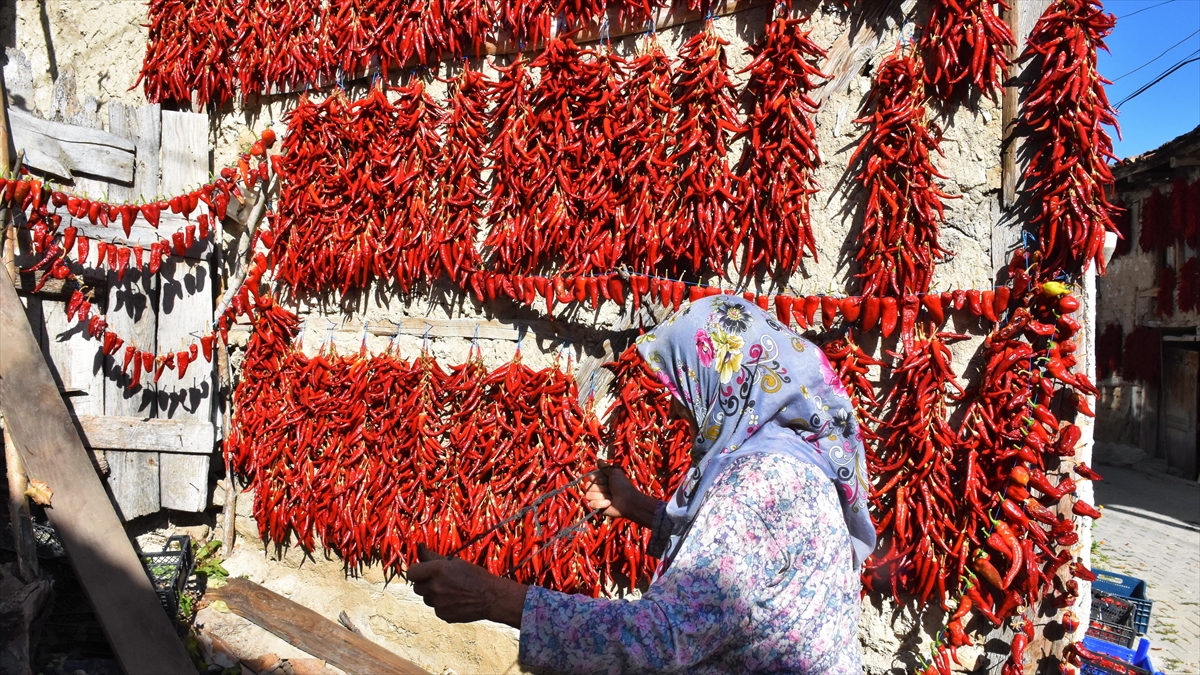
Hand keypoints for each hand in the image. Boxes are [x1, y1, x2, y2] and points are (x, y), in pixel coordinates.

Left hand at [408, 544, 527, 628]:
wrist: (490, 597)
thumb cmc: (474, 575)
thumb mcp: (455, 562)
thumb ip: (433, 557)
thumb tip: (419, 546)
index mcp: (437, 570)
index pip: (411, 573)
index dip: (416, 572)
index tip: (423, 572)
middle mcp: (435, 587)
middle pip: (417, 587)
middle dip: (425, 584)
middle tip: (440, 581)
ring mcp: (438, 603)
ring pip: (426, 599)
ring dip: (434, 595)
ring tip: (451, 591)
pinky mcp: (442, 615)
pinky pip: (436, 609)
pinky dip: (442, 606)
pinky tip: (455, 601)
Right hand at [584, 460, 659, 528]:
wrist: (628, 500)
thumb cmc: (622, 485)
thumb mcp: (615, 472)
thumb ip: (605, 467)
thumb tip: (598, 460)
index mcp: (602, 480)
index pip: (590, 477)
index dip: (596, 478)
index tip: (605, 479)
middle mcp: (598, 488)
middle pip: (588, 486)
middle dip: (600, 488)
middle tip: (609, 489)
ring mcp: (597, 498)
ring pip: (588, 495)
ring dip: (601, 495)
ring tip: (610, 496)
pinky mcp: (597, 507)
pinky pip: (592, 504)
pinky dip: (601, 503)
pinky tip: (609, 503)